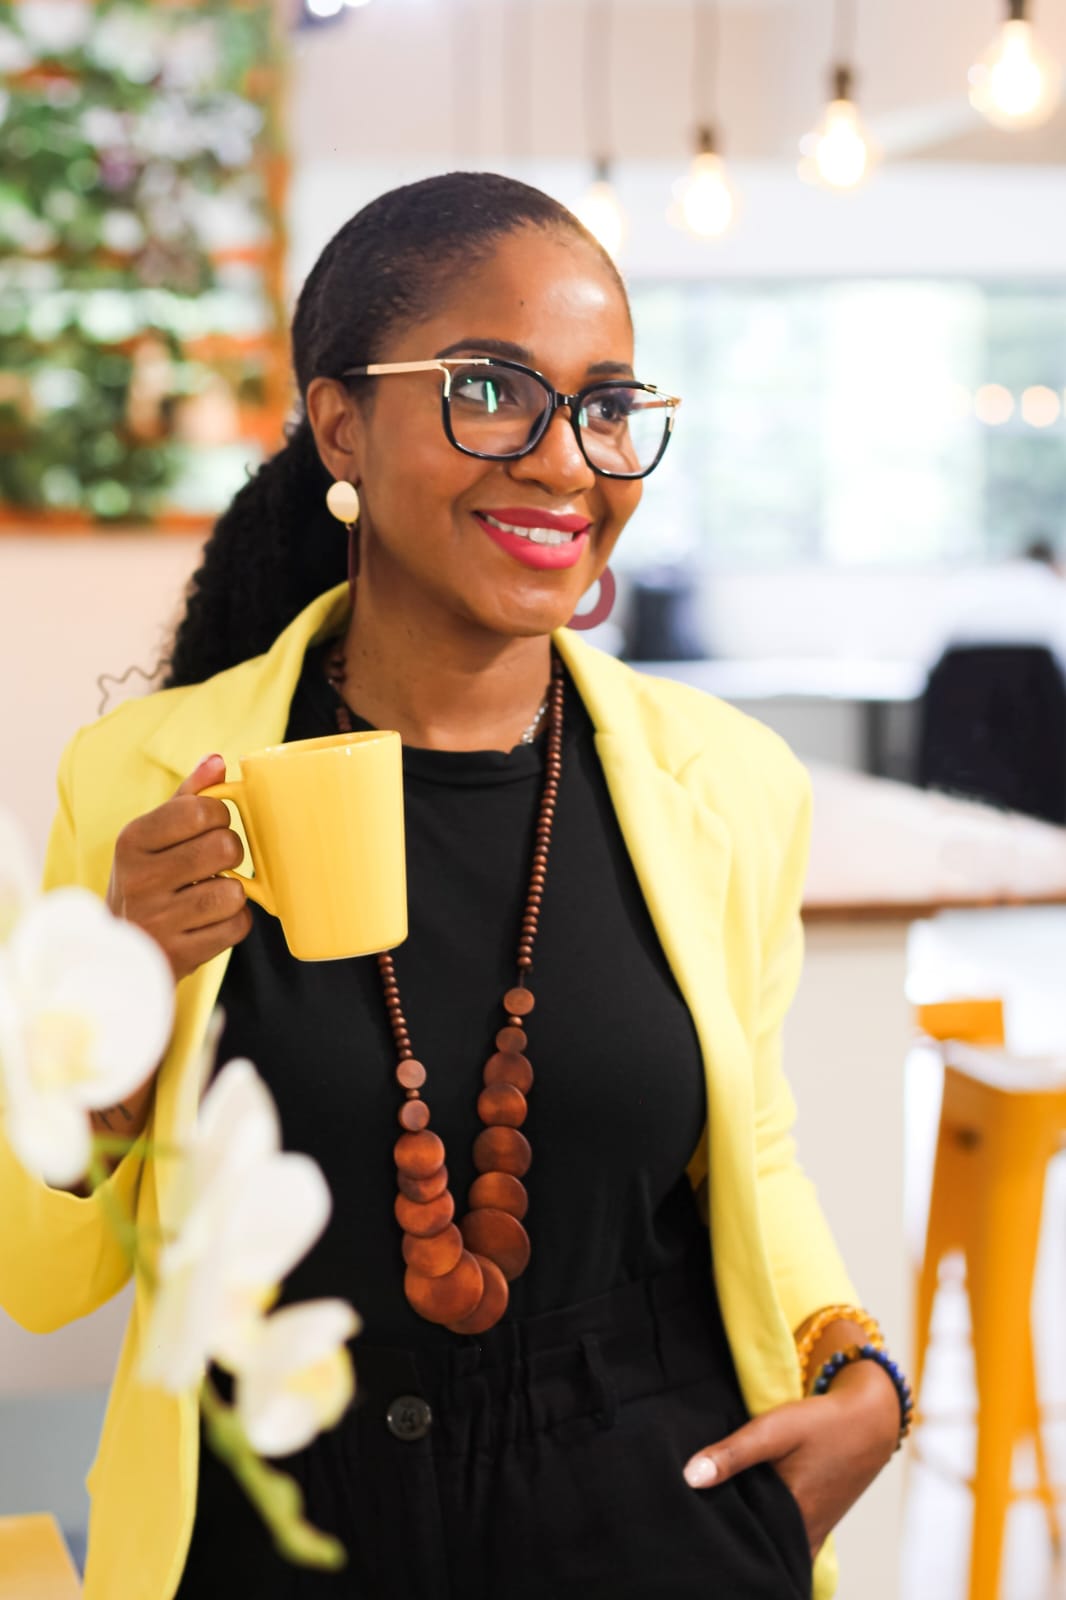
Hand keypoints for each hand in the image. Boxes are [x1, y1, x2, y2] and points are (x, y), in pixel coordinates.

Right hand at [107, 754, 251, 984]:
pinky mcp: (179, 954)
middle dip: (231, 853)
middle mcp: (139, 879)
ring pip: (234, 891)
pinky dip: (233, 923)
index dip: (220, 816)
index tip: (212, 826)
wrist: (119, 951)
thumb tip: (218, 761)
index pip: (200, 811)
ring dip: (232, 892)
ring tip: (209, 894)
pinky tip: (210, 921)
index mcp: (132, 841)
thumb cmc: (146, 882)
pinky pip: (236, 927)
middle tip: (215, 862)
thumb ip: (187, 798)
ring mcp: (158, 921)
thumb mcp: (152, 837)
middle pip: (224, 848)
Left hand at [682, 1360, 900, 1558]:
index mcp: (794, 1521)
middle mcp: (804, 1537)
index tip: (696, 1538)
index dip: (720, 1546)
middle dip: (731, 1545)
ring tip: (716, 1521)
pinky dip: (765, 1531)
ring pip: (772, 1548)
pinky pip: (784, 1539)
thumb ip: (734, 1454)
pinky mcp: (814, 1524)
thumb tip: (689, 1477)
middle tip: (699, 1532)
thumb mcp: (775, 1430)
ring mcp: (812, 1534)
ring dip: (749, 1537)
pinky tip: (745, 1513)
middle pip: (759, 1553)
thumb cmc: (822, 1424)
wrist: (870, 1420)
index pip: (747, 1550)